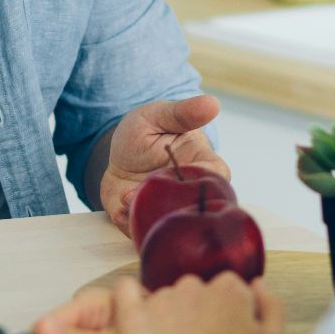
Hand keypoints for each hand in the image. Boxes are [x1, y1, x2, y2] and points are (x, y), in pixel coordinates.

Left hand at [100, 94, 228, 233]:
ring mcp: (168, 208)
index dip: (205, 179)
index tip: (181, 172)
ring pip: (168, 222)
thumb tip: (212, 103)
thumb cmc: (146, 131)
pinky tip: (118, 207)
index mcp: (202, 162)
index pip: (217, 176)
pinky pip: (143, 231)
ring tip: (125, 198)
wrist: (117, 153)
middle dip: (170, 202)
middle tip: (143, 188)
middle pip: (195, 206)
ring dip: (146, 214)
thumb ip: (183, 113)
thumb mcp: (159, 116)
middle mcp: (188, 191)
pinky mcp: (147, 220)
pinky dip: (129, 223)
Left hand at [113, 274, 288, 333]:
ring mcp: (162, 299)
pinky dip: (129, 297)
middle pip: (197, 292)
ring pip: (165, 297)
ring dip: (167, 315)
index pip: (229, 291)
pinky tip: (136, 317)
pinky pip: (125, 291)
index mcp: (231, 291)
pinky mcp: (133, 316)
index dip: (227, 315)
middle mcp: (195, 287)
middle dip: (198, 314)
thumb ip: (271, 307)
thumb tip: (258, 284)